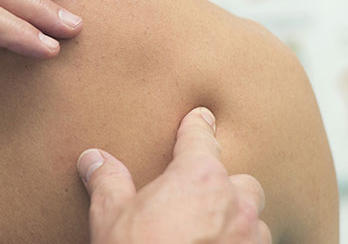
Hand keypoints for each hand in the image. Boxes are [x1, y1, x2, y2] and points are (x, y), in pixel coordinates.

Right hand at [77, 108, 270, 243]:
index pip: (201, 138)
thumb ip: (107, 180)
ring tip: (214, 231)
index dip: (199, 125)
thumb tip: (92, 159)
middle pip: (242, 181)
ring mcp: (250, 241)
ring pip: (256, 221)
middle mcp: (234, 205)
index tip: (203, 116)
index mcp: (199, 178)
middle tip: (204, 195)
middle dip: (227, 186)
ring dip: (238, 222)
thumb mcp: (110, 217)